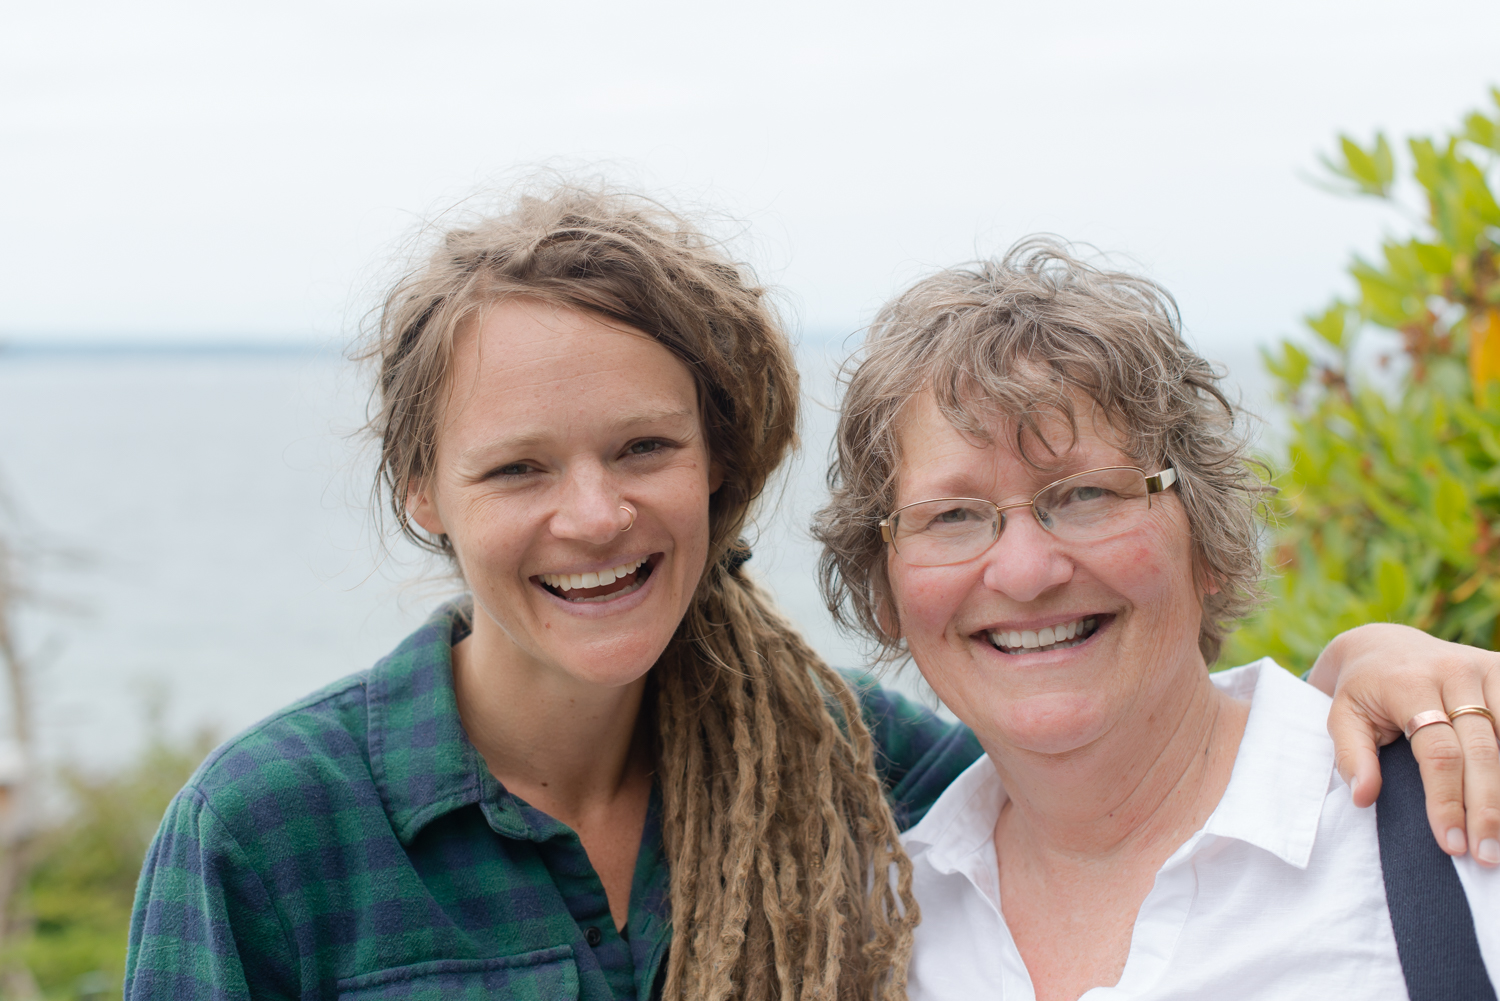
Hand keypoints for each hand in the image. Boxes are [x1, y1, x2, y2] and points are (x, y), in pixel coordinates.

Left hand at [1310, 623, 1499, 864]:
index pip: (1437, 753)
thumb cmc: (1363, 691)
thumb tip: (1363, 797)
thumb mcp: (1341, 717)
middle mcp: (1454, 673)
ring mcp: (1486, 669)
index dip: (1447, 801)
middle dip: (1487, 807)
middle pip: (1484, 751)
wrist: (1384, 645)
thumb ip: (1351, 755)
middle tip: (1486, 854)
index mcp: (1409, 684)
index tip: (1451, 844)